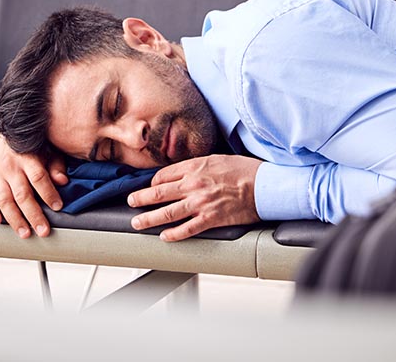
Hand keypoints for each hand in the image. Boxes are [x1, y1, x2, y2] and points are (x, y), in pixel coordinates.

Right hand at [0, 135, 68, 238]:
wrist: (8, 133)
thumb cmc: (32, 145)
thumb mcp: (48, 150)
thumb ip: (56, 166)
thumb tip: (63, 182)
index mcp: (28, 158)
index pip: (38, 178)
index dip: (48, 193)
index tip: (58, 207)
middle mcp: (11, 167)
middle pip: (22, 195)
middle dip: (33, 215)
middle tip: (43, 231)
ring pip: (4, 200)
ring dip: (14, 219)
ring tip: (25, 233)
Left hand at [126, 155, 261, 241]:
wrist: (264, 185)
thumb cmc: (244, 170)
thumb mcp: (216, 158)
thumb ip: (196, 166)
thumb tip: (182, 172)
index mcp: (194, 167)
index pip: (163, 176)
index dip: (152, 183)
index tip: (149, 187)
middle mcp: (193, 185)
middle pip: (158, 193)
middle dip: (139, 199)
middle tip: (130, 203)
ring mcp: (200, 203)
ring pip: (167, 213)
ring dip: (148, 219)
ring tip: (137, 223)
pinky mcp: (210, 219)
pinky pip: (187, 229)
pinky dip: (173, 234)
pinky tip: (165, 236)